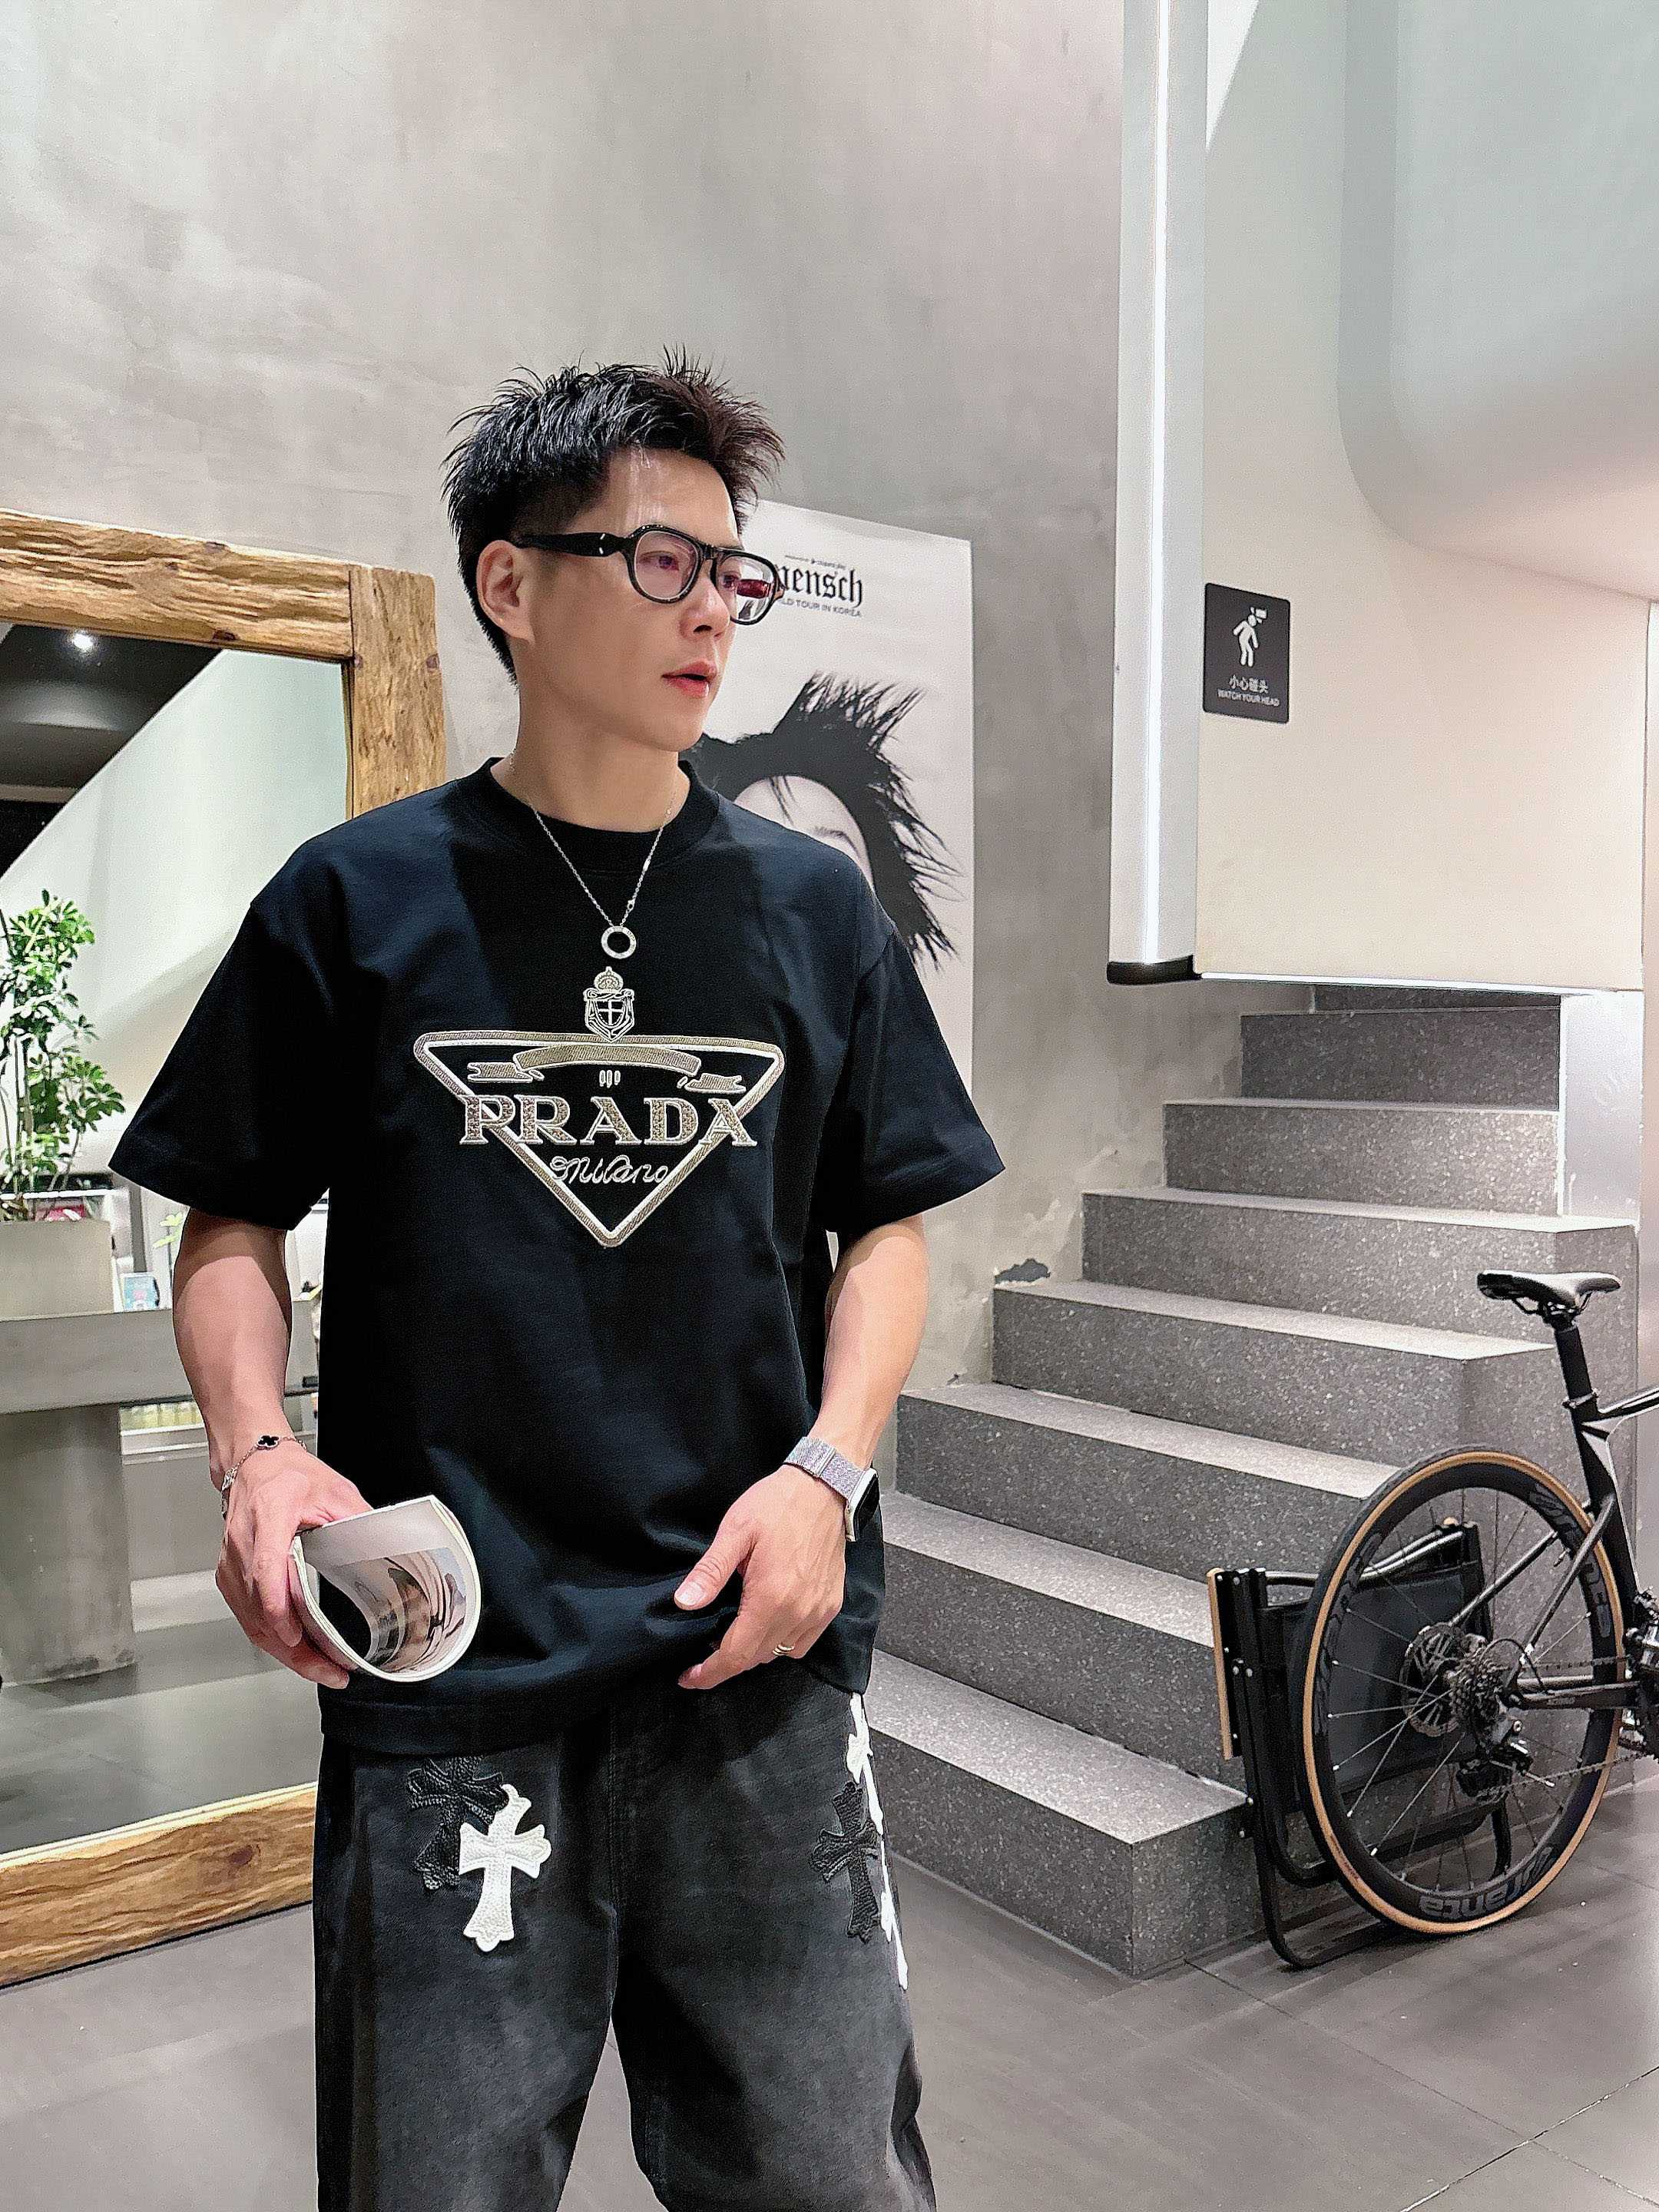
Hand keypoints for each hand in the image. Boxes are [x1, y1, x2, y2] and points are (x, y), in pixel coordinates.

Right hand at [216, 1438, 371, 1688]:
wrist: (253, 1463)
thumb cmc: (289, 1474)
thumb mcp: (334, 1490)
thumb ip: (358, 1520)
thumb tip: (390, 1548)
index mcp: (269, 1517)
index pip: (265, 1569)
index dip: (277, 1607)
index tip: (296, 1634)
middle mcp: (243, 1544)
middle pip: (258, 1608)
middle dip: (293, 1648)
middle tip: (328, 1671)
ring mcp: (232, 1563)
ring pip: (251, 1619)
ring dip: (284, 1651)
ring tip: (321, 1669)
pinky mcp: (230, 1575)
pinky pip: (247, 1615)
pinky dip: (271, 1637)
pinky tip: (297, 1651)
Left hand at [672, 1464, 846, 1688]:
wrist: (824, 1487)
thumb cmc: (777, 1505)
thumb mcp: (735, 1531)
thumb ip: (710, 1571)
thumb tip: (684, 1603)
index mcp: (771, 1598)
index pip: (736, 1654)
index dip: (709, 1672)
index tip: (688, 1678)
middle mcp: (798, 1613)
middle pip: (756, 1658)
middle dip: (726, 1662)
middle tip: (701, 1654)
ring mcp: (818, 1612)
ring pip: (780, 1654)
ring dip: (753, 1652)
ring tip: (732, 1635)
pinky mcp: (831, 1605)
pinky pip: (803, 1643)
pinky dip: (782, 1644)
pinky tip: (767, 1624)